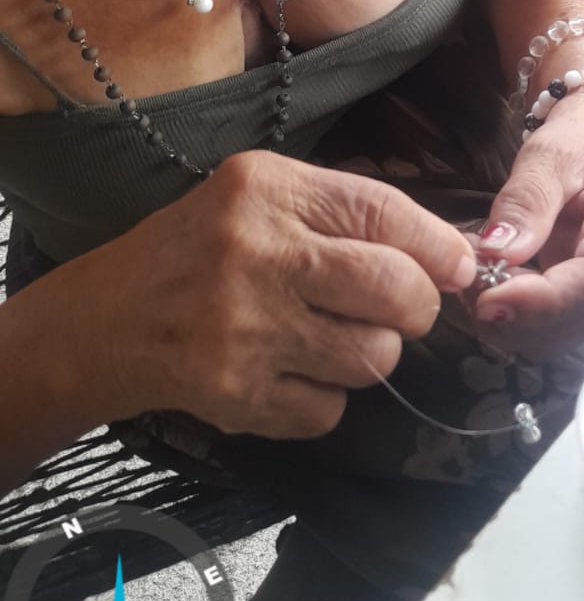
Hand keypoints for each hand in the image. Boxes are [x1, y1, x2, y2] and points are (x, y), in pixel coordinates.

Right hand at [79, 151, 476, 438]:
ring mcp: (246, 331)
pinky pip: (331, 409)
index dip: (438, 246)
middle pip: (393, 289)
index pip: (385, 213)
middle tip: (406, 309)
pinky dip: (328, 396)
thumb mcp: (261, 196)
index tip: (458, 266)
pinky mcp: (237, 396)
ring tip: (335, 336)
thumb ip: (344, 212)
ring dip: (372, 353)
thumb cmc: (199, 249)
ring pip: (373, 357)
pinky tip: (294, 370)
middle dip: (419, 306)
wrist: (107, 320)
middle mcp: (258, 256)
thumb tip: (444, 251)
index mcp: (267, 191)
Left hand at [471, 90, 583, 358]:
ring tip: (477, 277)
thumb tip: (498, 252)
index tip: (490, 300)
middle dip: (517, 312)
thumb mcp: (550, 156)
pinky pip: (554, 330)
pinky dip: (516, 319)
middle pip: (580, 317)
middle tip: (467, 280)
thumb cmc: (580, 144)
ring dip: (511, 320)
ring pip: (563, 335)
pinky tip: (493, 286)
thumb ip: (527, 202)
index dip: (545, 301)